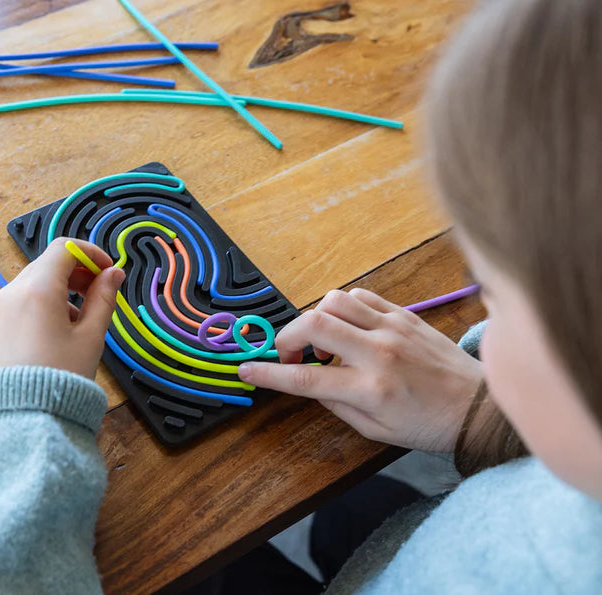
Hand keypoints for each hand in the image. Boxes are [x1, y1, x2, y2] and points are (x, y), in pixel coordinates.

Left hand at [0, 238, 125, 379]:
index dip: (90, 253)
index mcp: (37, 289)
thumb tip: (114, 274)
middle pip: (44, 267)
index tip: (108, 271)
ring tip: (74, 326)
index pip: (64, 248)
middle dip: (73, 274)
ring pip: (27, 290)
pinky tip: (47, 343)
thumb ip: (104, 298)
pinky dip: (33, 314)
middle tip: (97, 294)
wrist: (21, 422)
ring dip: (54, 295)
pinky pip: (12, 312)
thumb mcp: (91, 337)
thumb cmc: (61, 378)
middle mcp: (9, 295)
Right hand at [238, 288, 482, 451]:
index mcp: (371, 389)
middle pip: (314, 324)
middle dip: (287, 336)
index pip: (306, 377)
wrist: (479, 406)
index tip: (247, 370)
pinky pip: (360, 296)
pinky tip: (347, 329)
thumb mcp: (375, 430)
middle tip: (290, 354)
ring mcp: (393, 327)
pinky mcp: (404, 314)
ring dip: (315, 318)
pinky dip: (342, 308)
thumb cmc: (427, 424)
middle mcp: (379, 353)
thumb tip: (307, 381)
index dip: (269, 373)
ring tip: (323, 342)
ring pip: (334, 301)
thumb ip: (335, 404)